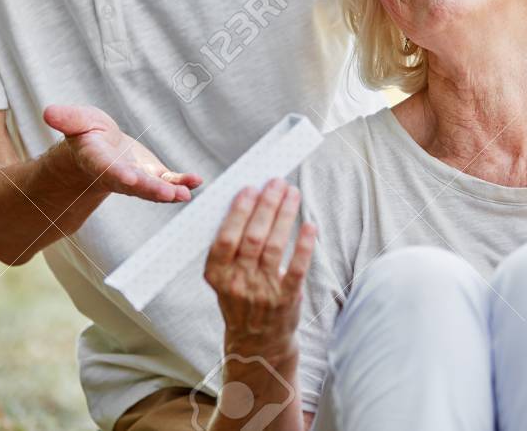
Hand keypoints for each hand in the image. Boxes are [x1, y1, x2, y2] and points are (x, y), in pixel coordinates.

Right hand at [43, 104, 201, 202]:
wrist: (100, 151)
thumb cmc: (87, 134)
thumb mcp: (77, 121)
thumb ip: (67, 118)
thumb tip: (48, 112)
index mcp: (96, 160)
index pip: (105, 168)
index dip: (117, 173)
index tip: (129, 178)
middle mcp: (117, 175)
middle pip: (133, 184)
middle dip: (150, 189)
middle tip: (167, 194)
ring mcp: (137, 179)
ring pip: (153, 188)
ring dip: (169, 192)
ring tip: (184, 194)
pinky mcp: (153, 176)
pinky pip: (169, 181)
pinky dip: (182, 182)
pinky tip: (196, 181)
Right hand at [205, 178, 315, 356]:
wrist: (257, 343)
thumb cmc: (241, 299)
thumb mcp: (224, 277)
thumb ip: (231, 247)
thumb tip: (249, 202)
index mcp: (216, 275)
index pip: (225, 238)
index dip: (238, 212)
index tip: (249, 188)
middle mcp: (237, 283)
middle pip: (252, 237)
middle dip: (266, 205)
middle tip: (276, 183)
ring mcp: (262, 292)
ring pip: (274, 246)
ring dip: (285, 215)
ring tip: (291, 193)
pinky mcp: (286, 299)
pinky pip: (297, 267)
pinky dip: (304, 245)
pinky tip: (309, 225)